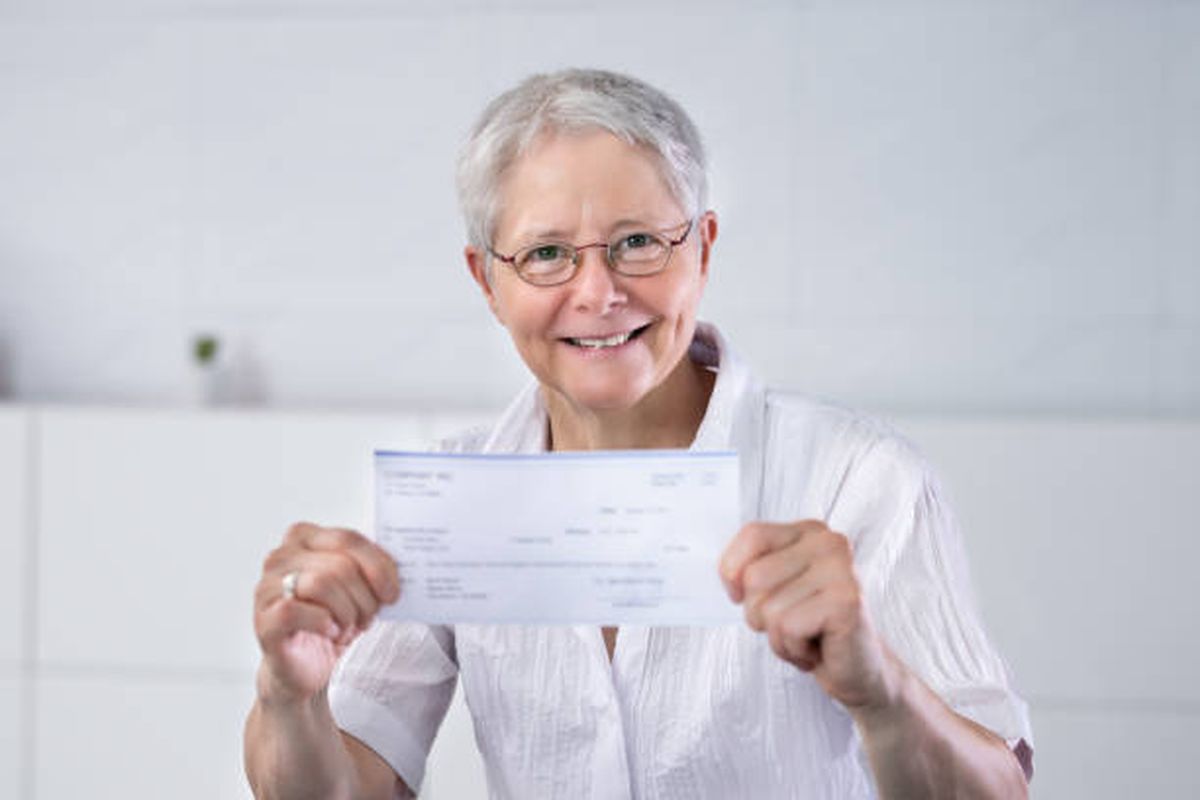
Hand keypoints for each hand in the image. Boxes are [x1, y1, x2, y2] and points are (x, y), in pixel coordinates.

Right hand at [253, 522, 400, 705]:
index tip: (393, 593)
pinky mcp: (263, 620)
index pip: (348, 539)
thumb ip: (371, 568)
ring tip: (348, 627)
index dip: (377, 566)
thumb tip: (400, 567)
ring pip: (320, 583)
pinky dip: (323, 623)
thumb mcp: (358, 588)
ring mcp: (267, 588)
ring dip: (346, 611)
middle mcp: (281, 557)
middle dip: (363, 596)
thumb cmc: (335, 621)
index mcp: (304, 538)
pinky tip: (329, 633)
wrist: (311, 668)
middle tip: (368, 617)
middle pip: (338, 565)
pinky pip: (295, 610)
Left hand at [719, 520, 898, 711]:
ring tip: (806, 638)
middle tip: (791, 624)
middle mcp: (829, 542)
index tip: (742, 595)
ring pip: (769, 608)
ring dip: (778, 637)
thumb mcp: (773, 590)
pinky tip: (817, 650)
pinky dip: (793, 650)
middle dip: (759, 614)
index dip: (733, 571)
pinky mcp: (847, 601)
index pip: (752, 535)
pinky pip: (788, 628)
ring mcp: (842, 570)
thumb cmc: (810, 628)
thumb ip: (750, 569)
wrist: (859, 670)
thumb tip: (729, 573)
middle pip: (755, 577)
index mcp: (810, 531)